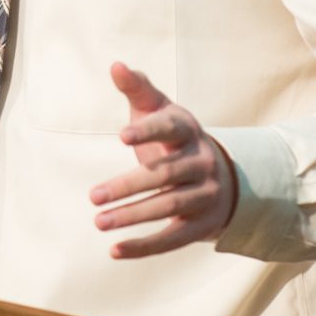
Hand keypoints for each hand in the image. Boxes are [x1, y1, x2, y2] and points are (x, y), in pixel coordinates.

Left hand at [88, 63, 236, 258]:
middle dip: (128, 185)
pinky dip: (144, 247)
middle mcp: (202, 162)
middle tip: (92, 196)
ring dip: (133, 216)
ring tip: (98, 221)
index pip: (170, 128)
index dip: (147, 132)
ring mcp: (206, 196)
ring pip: (169, 207)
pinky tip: (114, 250)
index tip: (120, 137)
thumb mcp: (159, 110)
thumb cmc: (174, 136)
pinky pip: (173, 239)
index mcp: (188, 131)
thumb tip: (115, 64)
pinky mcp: (202, 226)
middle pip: (166, 174)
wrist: (222, 175)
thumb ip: (137, 89)